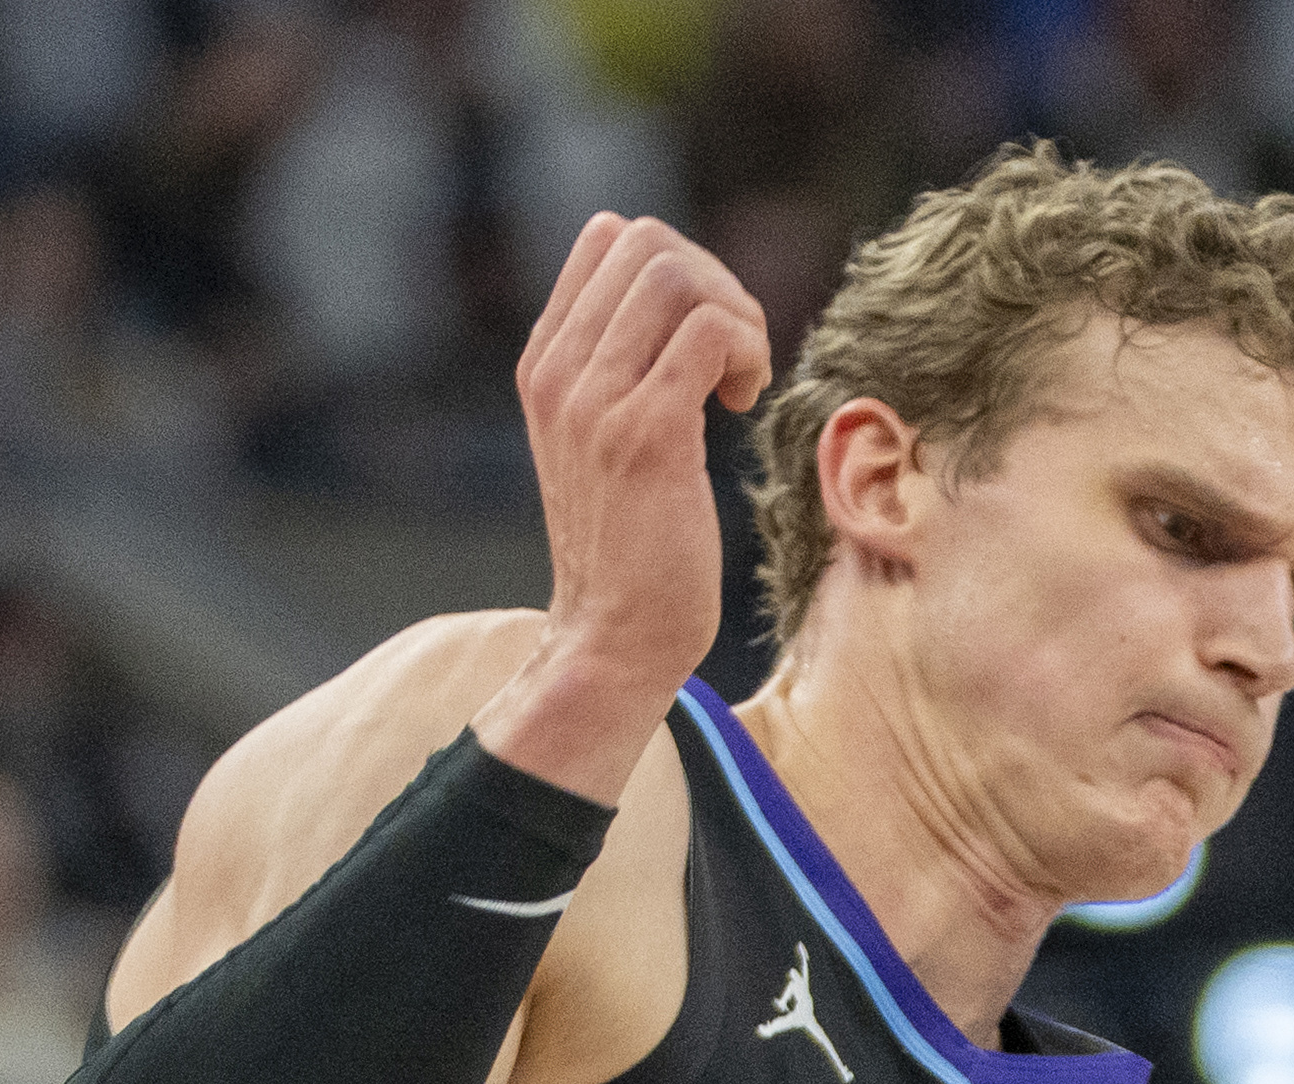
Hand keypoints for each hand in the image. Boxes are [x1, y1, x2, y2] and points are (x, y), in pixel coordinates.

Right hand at [480, 214, 769, 793]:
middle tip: (738, 361)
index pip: (611, 238)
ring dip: (737, 317)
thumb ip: (622, 368)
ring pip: (678, 277)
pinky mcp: (645, 434)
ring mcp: (594, 400)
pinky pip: (708, 334)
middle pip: (650, 243)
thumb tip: (686, 301)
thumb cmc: (633, 544)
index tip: (707, 342)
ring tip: (741, 381)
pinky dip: (746, 352)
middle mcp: (559, 370)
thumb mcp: (607, 440)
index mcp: (547, 361)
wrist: (614, 634)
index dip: (684, 268)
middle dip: (719, 286)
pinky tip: (742, 404)